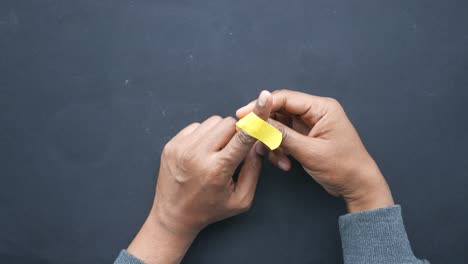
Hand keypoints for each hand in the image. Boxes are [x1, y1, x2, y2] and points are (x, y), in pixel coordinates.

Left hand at [128, 91, 272, 263]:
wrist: (173, 216)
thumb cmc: (210, 210)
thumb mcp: (241, 199)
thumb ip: (254, 169)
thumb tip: (258, 143)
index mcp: (217, 170)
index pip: (242, 136)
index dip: (256, 116)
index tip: (264, 98)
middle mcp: (197, 156)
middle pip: (228, 124)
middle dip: (237, 132)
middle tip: (233, 150)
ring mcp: (181, 148)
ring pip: (213, 122)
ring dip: (221, 133)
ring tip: (216, 153)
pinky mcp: (171, 145)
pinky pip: (196, 126)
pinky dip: (205, 135)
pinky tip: (202, 152)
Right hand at [237, 89, 393, 212]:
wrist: (357, 186)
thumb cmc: (343, 167)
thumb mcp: (310, 151)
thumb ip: (283, 135)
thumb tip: (259, 122)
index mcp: (321, 108)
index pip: (285, 98)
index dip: (262, 105)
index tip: (243, 115)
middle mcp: (315, 112)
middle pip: (280, 110)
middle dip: (266, 126)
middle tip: (252, 137)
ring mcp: (309, 125)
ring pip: (279, 125)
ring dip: (274, 142)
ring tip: (278, 159)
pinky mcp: (305, 136)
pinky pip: (284, 137)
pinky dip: (280, 149)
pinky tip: (285, 163)